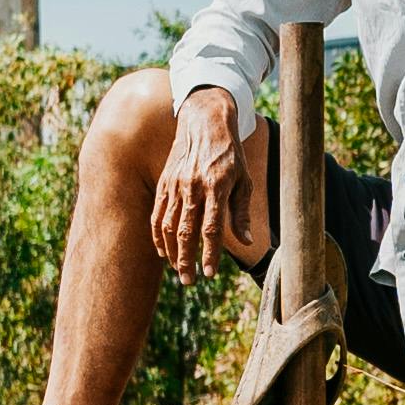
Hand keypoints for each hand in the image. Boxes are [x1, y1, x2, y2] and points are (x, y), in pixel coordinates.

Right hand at [153, 90, 267, 276]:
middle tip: (189, 281)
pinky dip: (158, 235)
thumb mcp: (244, 180)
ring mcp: (176, 184)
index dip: (209, 254)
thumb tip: (248, 242)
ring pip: (168, 226)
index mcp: (217, 187)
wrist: (205, 123)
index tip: (209, 274)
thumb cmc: (230, 154)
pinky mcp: (164, 182)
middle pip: (186, 232)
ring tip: (178, 271)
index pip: (211, 228)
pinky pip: (157, 214)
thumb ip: (242, 212)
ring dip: (171, 252)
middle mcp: (193, 187)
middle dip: (186, 260)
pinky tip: (163, 251)